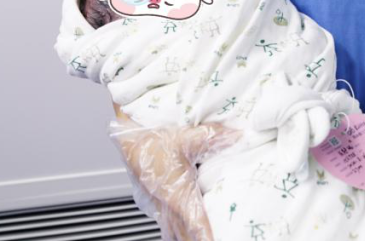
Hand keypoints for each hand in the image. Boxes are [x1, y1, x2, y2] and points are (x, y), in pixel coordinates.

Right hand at [110, 104, 241, 240]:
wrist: (127, 140)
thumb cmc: (152, 140)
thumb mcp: (185, 136)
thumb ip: (213, 136)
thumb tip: (237, 135)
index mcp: (176, 193)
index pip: (196, 222)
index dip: (206, 236)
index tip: (215, 240)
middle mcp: (166, 204)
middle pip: (186, 234)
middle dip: (200, 239)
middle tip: (217, 238)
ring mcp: (158, 206)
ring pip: (174, 233)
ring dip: (187, 237)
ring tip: (203, 238)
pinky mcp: (153, 204)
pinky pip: (167, 225)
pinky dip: (177, 233)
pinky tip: (183, 233)